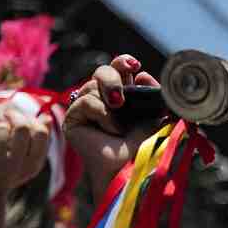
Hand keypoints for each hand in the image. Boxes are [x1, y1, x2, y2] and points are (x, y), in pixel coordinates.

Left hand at [0, 104, 50, 198]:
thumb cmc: (11, 172)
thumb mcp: (31, 163)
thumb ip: (40, 141)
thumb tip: (46, 117)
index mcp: (31, 165)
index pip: (40, 134)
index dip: (35, 121)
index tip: (28, 120)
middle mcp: (14, 164)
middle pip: (22, 127)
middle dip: (16, 116)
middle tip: (10, 115)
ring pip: (2, 126)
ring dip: (1, 126)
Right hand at [63, 54, 160, 191]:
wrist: (132, 165)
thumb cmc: (145, 144)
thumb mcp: (155, 113)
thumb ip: (151, 92)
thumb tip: (142, 75)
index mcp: (123, 95)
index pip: (119, 67)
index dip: (124, 62)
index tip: (136, 66)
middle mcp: (103, 100)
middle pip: (102, 70)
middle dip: (113, 77)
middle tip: (122, 97)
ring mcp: (86, 109)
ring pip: (91, 84)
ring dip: (108, 101)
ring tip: (119, 123)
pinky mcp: (73, 120)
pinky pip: (85, 101)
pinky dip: (101, 113)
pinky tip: (110, 129)